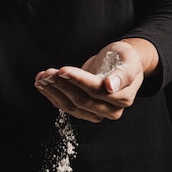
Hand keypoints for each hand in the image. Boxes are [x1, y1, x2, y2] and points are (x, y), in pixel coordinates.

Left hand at [34, 39, 158, 121]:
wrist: (122, 64)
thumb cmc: (125, 59)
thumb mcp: (129, 60)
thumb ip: (122, 74)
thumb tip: (110, 86)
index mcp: (123, 97)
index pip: (96, 90)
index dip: (78, 80)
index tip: (63, 70)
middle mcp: (110, 110)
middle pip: (82, 100)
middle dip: (62, 85)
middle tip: (48, 72)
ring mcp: (96, 113)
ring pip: (71, 106)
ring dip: (53, 91)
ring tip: (42, 77)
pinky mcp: (84, 111)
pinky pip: (65, 106)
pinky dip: (51, 95)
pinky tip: (42, 83)